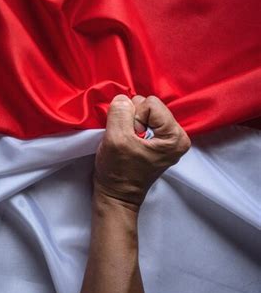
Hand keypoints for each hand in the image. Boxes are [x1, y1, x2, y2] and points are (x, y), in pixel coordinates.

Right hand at [94, 94, 190, 209]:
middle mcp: (177, 136)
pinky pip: (143, 119)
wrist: (116, 194)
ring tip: (126, 142)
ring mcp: (168, 138)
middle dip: (132, 118)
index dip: (134, 117)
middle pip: (150, 105)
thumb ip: (120, 113)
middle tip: (127, 140)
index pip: (151, 104)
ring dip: (130, 122)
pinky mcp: (158, 140)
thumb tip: (122, 98)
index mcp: (175, 137)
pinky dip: (131, 126)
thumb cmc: (118, 171)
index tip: (129, 138)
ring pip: (144, 111)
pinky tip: (128, 141)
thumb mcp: (116, 139)